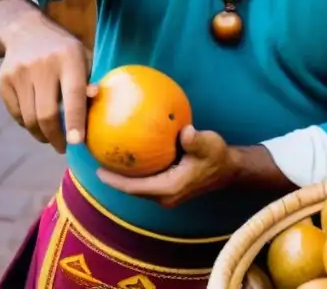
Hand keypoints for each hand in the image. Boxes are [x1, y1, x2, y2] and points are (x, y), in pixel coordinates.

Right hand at [0, 11, 89, 153]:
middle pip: (46, 114)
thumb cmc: (63, 51)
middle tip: (62, 147)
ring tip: (50, 136)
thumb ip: (89, 80)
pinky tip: (35, 120)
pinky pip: (16, 114)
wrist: (25, 31)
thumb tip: (95, 98)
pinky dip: (27, 124)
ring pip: (30, 118)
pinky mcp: (4, 80)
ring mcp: (19, 72)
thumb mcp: (82, 57)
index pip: (73, 95)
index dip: (75, 121)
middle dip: (55, 137)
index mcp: (68, 59)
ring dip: (41, 134)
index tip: (76, 142)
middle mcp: (42, 65)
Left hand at [96, 125, 236, 207]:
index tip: (98, 171)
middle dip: (114, 178)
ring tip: (106, 159)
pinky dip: (135, 170)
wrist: (229, 168)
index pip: (136, 188)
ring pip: (138, 186)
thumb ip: (196, 140)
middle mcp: (165, 195)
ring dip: (123, 176)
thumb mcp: (210, 145)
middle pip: (132, 189)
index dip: (116, 181)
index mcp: (170, 188)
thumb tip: (185, 132)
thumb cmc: (218, 156)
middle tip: (96, 161)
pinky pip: (146, 179)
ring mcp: (166, 192)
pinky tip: (128, 153)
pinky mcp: (168, 186)